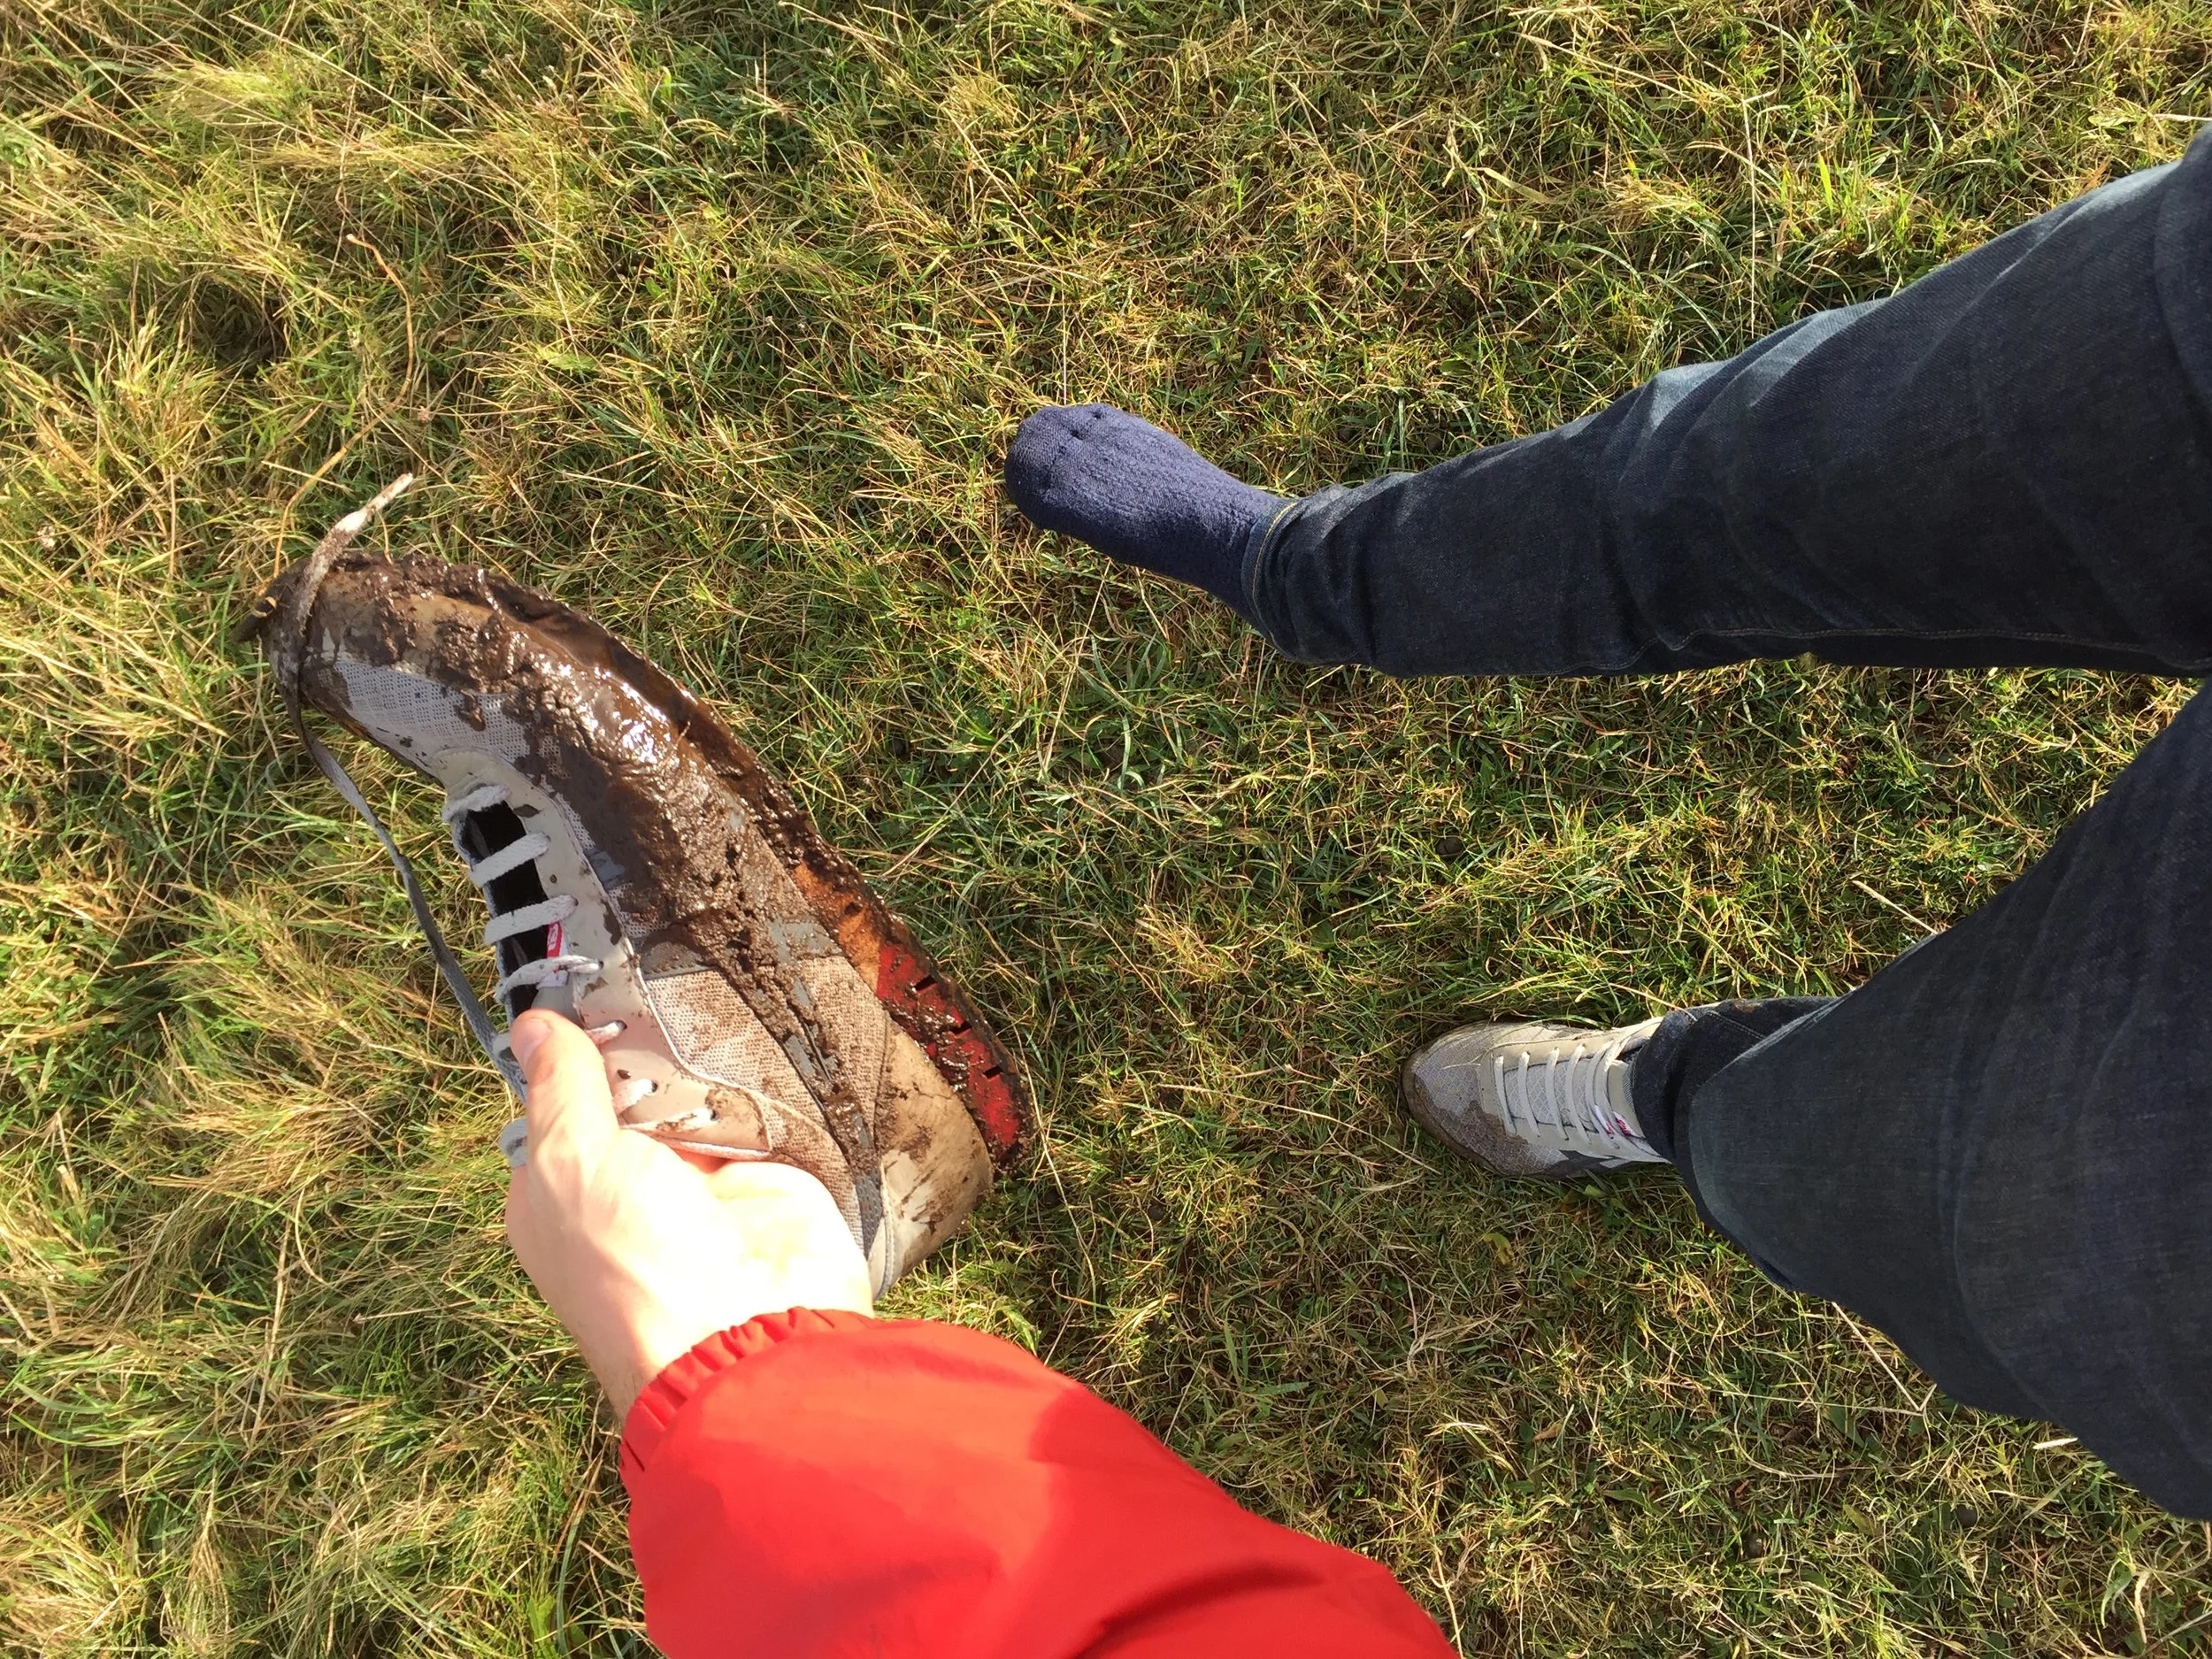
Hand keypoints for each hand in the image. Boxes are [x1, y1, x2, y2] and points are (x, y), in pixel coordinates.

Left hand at [503, 1009, 872, 1413]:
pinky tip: (752, 1029)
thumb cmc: (635, 1265)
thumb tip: (530, 1025)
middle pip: (632, 1084)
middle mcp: (627, 1182)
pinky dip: (755, 1074)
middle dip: (644, 1043)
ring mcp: (700, 1177)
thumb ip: (559, 1085)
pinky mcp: (764, 1169)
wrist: (749, 1329)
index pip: (561, 1098)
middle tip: (655, 977)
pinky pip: (755, 1102)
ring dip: (701, 1056)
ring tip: (704, 992)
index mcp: (561, 1189)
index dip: (573, 1045)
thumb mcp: (570, 1161)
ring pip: (696, 1087)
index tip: (589, 982)